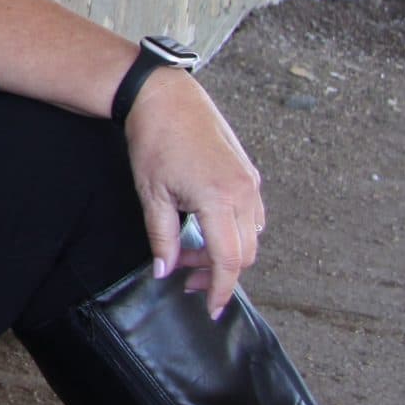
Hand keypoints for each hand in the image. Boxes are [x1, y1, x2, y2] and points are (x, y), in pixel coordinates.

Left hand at [124, 68, 265, 316]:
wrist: (165, 97)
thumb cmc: (155, 140)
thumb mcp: (152, 195)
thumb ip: (162, 238)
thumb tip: (165, 270)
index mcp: (220, 199)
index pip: (229, 260)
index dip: (221, 288)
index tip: (211, 307)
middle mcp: (243, 191)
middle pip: (245, 253)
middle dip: (218, 273)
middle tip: (186, 278)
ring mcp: (250, 181)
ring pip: (251, 235)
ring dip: (225, 251)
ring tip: (189, 251)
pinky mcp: (248, 172)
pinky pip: (252, 214)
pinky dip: (234, 230)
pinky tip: (206, 228)